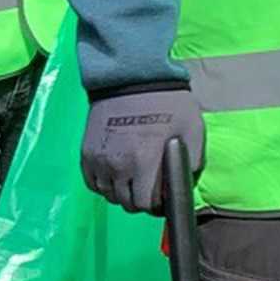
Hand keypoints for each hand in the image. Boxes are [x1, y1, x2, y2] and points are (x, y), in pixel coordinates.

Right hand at [81, 86, 204, 213]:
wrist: (130, 76)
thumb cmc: (166, 101)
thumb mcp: (192, 129)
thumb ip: (192, 161)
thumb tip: (185, 183)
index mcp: (145, 162)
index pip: (146, 204)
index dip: (156, 204)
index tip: (160, 197)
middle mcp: (118, 166)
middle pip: (127, 203)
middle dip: (140, 200)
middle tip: (147, 188)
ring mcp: (100, 161)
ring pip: (109, 195)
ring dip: (121, 193)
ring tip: (131, 180)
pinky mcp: (87, 153)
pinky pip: (93, 183)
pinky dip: (104, 184)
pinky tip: (115, 174)